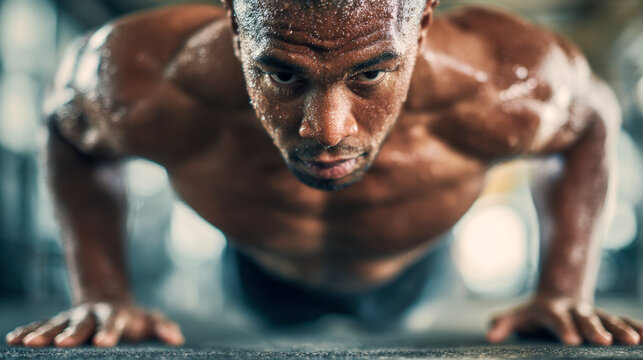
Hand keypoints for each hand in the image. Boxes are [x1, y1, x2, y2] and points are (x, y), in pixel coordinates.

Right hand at [5, 302, 184, 347]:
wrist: (110, 302)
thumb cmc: (133, 319)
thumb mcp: (149, 320)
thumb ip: (162, 327)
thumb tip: (177, 338)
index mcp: (114, 316)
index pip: (113, 324)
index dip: (109, 332)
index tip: (104, 343)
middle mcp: (90, 315)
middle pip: (81, 324)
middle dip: (72, 333)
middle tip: (62, 343)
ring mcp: (72, 318)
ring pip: (56, 324)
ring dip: (43, 333)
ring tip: (29, 343)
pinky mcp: (58, 322)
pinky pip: (40, 325)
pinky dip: (28, 331)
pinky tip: (14, 340)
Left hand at [486, 296, 642, 345]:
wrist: (559, 294)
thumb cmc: (536, 312)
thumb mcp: (520, 315)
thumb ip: (505, 322)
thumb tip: (491, 335)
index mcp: (552, 309)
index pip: (557, 318)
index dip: (564, 328)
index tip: (571, 341)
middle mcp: (576, 310)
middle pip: (585, 319)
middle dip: (594, 329)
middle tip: (603, 341)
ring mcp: (594, 313)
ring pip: (609, 319)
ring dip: (621, 329)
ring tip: (634, 341)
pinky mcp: (608, 318)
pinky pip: (625, 321)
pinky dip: (637, 327)